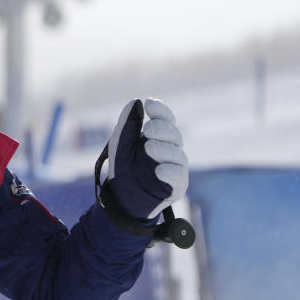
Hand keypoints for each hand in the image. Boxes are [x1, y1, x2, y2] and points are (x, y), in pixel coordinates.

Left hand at [107, 98, 187, 219]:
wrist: (121, 198)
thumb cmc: (124, 168)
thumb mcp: (121, 144)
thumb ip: (128, 125)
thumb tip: (136, 101)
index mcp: (159, 136)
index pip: (166, 119)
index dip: (161, 111)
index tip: (149, 103)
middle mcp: (171, 150)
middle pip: (174, 135)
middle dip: (162, 129)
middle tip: (148, 129)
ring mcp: (175, 167)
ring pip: (177, 155)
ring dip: (163, 150)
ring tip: (148, 148)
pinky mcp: (176, 186)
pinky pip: (178, 177)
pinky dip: (169, 172)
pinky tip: (159, 170)